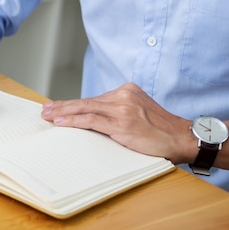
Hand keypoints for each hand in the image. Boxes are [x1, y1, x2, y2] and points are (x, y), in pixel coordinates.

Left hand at [40, 83, 195, 163]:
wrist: (183, 138)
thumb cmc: (161, 131)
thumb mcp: (139, 113)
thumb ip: (118, 112)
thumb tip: (92, 120)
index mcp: (127, 91)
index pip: (93, 99)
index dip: (73, 104)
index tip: (56, 106)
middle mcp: (123, 96)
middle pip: (86, 101)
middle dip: (62, 106)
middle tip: (45, 109)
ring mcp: (122, 108)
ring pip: (85, 108)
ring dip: (63, 112)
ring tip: (48, 116)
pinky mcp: (122, 123)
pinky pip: (91, 120)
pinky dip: (73, 121)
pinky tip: (61, 123)